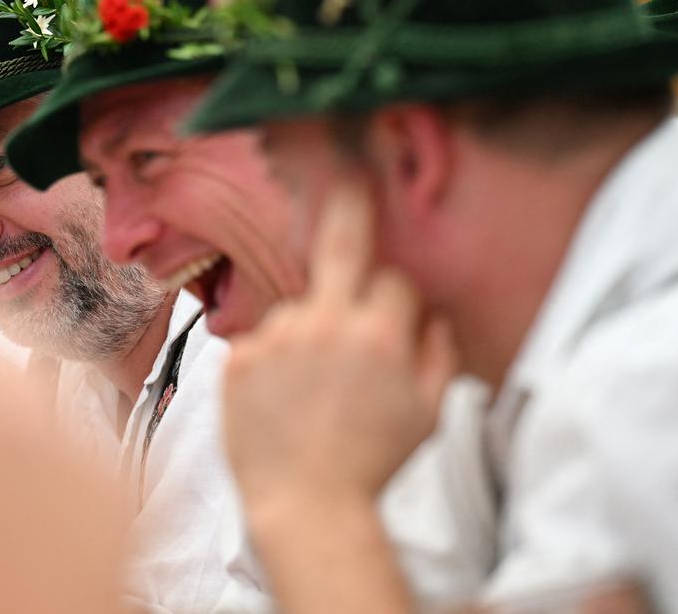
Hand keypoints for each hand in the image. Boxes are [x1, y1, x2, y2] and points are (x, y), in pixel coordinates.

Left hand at [223, 182, 457, 512]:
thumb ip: (438, 355)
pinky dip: (272, 360)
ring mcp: (277, 337)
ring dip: (306, 332)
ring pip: (298, 311)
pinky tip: (280, 400)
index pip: (393, 280)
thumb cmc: (371, 465)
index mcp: (378, 334)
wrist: (304, 503)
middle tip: (347, 174)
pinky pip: (262, 342)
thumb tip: (434, 317)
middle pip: (339, 243)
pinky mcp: (239, 356)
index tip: (394, 312)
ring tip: (308, 393)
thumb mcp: (428, 416)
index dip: (398, 298)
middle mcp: (325, 323)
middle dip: (349, 204)